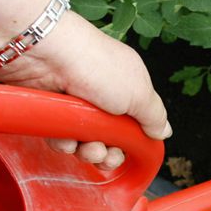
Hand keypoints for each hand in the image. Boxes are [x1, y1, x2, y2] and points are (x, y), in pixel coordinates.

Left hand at [0, 11, 171, 169]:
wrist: (47, 55)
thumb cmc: (97, 66)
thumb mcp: (139, 93)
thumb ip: (154, 116)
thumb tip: (163, 132)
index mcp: (126, 87)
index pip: (135, 121)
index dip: (134, 140)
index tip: (132, 149)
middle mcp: (101, 95)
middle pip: (110, 138)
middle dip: (110, 154)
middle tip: (107, 154)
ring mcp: (75, 104)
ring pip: (85, 142)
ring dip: (89, 152)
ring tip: (87, 148)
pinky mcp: (51, 111)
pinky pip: (61, 139)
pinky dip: (65, 144)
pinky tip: (66, 139)